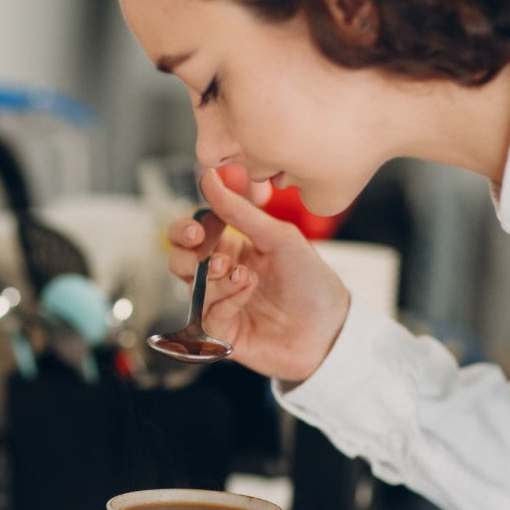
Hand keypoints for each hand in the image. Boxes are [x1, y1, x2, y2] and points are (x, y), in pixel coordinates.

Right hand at [166, 165, 350, 381]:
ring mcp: (220, 304)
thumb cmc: (310, 281)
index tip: (197, 230)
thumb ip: (239, 210)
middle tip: (203, 249)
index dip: (187, 229)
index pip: (194, 233)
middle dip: (185, 254)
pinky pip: (207, 313)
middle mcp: (223, 276)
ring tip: (243, 276)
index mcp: (234, 248)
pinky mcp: (221, 332)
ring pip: (191, 286)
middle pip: (180, 260)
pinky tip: (247, 295)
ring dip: (214, 278)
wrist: (329, 329)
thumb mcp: (278, 237)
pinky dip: (226, 300)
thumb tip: (208, 177)